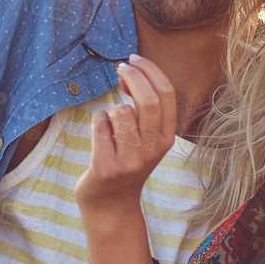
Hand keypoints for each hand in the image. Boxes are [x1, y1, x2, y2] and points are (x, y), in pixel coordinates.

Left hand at [75, 55, 176, 215]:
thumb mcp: (146, 138)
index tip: (134, 59)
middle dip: (132, 76)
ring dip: (111, 109)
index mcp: (167, 138)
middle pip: (147, 99)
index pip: (167, 94)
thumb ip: (144, 109)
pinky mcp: (107, 166)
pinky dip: (97, 122)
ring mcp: (130, 159)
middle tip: (120, 68)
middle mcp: (153, 149)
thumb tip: (130, 71)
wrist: (111, 204)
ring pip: (121, 111)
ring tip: (110, 125)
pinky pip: (100, 124)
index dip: (150, 70)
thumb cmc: (126, 161)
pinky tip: (100, 137)